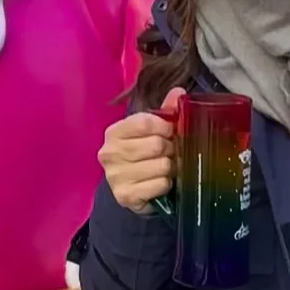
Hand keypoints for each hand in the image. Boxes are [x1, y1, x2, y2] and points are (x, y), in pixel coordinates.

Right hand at [98, 87, 183, 213]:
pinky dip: (166, 184)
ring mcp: (115, 176)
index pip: (144, 122)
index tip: (170, 132)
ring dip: (170, 168)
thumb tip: (179, 93)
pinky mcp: (126, 196)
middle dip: (170, 149)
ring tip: (166, 168)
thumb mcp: (150, 132)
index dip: (165, 126)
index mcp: (114, 133)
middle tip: (170, 153)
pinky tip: (160, 182)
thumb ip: (164, 112)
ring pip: (161, 165)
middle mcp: (110, 153)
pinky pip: (160, 184)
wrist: (132, 191)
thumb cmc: (142, 156)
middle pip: (156, 145)